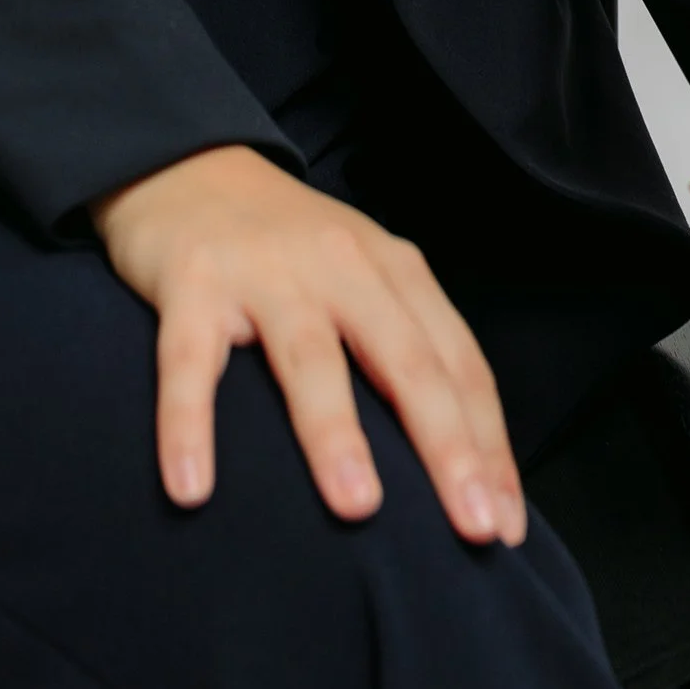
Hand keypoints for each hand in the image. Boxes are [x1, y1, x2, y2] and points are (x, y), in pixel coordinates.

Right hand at [90, 143, 526, 542]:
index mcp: (393, 269)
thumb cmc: (285, 245)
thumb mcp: (359, 276)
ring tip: (359, 507)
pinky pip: (190, 362)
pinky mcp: (192, 281)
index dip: (487, 446)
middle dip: (445, 445)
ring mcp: (265, 271)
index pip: (457, 364)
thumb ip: (401, 348)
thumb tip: (455, 469)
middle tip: (472, 528)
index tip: (505, 527)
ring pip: (310, 358)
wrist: (184, 160)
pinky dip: (189, 425)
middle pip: (404, 359)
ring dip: (336, 434)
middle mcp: (340, 265)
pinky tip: (192, 487)